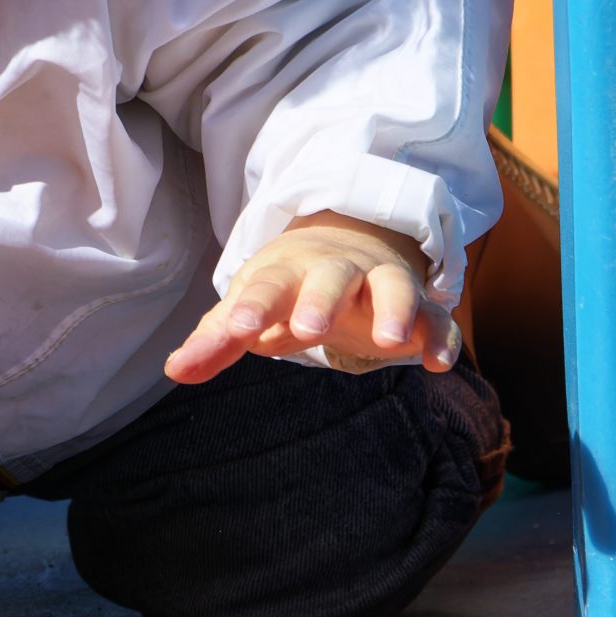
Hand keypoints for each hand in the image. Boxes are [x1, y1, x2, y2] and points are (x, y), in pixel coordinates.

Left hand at [165, 213, 458, 383]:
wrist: (349, 245)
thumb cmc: (289, 287)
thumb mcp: (252, 308)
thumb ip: (216, 340)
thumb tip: (174, 371)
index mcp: (288, 273)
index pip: (266, 287)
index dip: (252, 308)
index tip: (238, 332)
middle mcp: (336, 273)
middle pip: (331, 278)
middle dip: (320, 300)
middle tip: (307, 330)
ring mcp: (381, 286)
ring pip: (392, 287)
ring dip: (393, 310)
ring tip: (390, 341)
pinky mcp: (419, 308)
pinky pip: (437, 318)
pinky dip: (441, 336)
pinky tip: (439, 363)